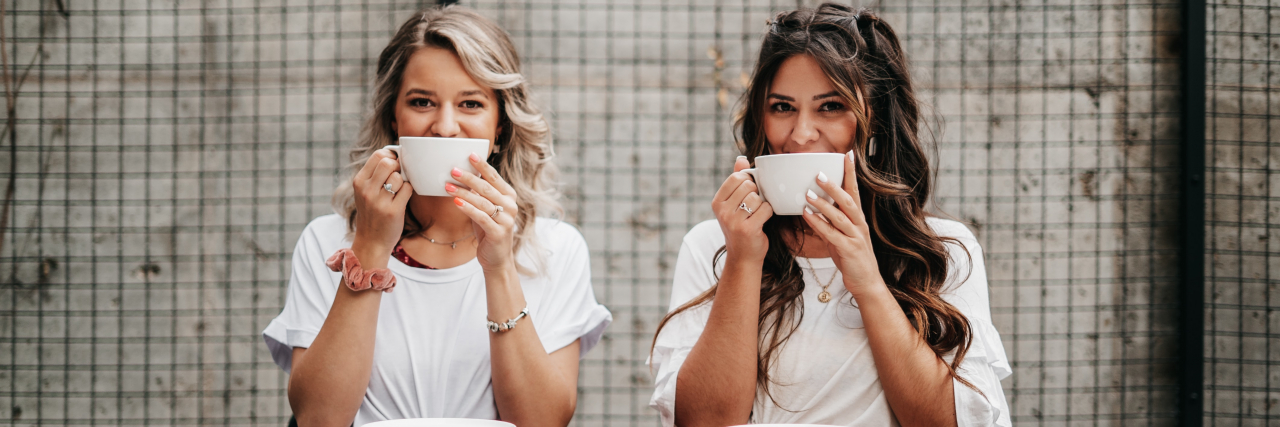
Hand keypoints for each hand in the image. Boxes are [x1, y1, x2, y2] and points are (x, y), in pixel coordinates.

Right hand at [352, 148, 414, 253]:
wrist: (371, 241)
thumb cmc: (372, 213)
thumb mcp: (365, 192)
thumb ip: (375, 174)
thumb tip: (394, 154)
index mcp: (359, 182)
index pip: (377, 155)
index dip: (390, 155)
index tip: (394, 163)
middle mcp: (366, 190)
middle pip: (388, 163)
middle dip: (398, 166)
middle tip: (398, 175)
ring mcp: (379, 201)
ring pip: (399, 177)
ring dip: (403, 181)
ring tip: (398, 191)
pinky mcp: (393, 211)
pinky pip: (407, 189)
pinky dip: (408, 191)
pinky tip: (402, 198)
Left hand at [446, 153, 519, 272]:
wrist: (497, 258)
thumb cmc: (489, 229)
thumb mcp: (486, 208)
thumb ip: (480, 193)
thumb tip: (463, 174)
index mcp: (509, 196)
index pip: (494, 177)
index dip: (482, 165)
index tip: (469, 154)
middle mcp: (511, 206)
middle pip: (487, 187)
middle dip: (468, 177)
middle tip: (452, 170)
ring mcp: (506, 219)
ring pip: (482, 201)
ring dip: (463, 192)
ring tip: (447, 186)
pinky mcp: (498, 232)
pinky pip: (480, 217)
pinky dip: (467, 208)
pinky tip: (456, 202)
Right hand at [713, 156, 773, 262]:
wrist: (743, 256)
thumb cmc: (741, 226)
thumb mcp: (734, 204)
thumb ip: (737, 180)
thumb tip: (742, 159)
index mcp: (717, 202)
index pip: (736, 177)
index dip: (748, 181)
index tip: (749, 193)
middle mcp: (722, 211)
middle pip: (748, 186)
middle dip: (756, 193)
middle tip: (754, 207)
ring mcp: (733, 221)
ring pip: (757, 197)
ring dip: (762, 205)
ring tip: (756, 215)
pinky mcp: (747, 229)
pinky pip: (766, 209)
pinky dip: (768, 213)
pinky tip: (762, 221)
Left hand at [801, 151, 883, 295]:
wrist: (866, 283)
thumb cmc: (852, 259)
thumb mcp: (841, 236)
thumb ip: (831, 222)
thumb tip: (816, 208)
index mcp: (858, 219)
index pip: (855, 191)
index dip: (851, 173)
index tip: (848, 154)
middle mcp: (859, 225)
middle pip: (848, 200)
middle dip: (834, 185)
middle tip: (818, 173)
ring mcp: (856, 237)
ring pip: (840, 216)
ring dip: (823, 204)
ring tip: (807, 193)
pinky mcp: (849, 250)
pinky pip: (832, 234)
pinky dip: (819, 223)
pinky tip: (807, 215)